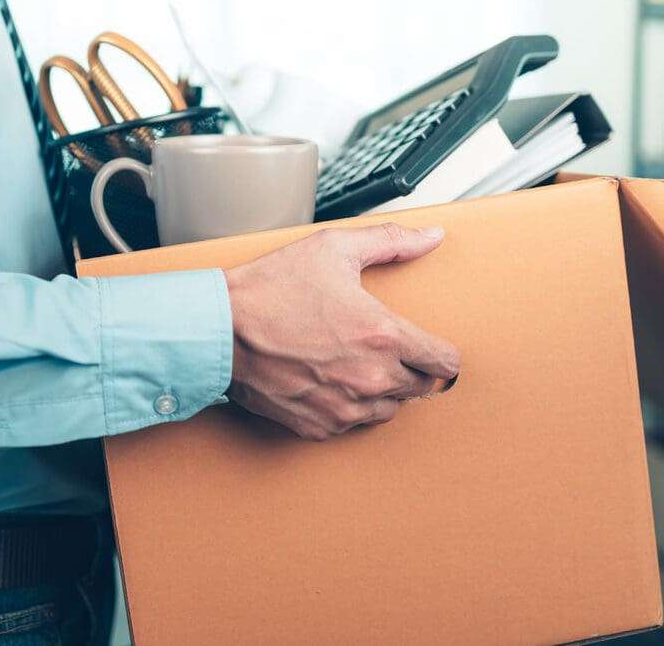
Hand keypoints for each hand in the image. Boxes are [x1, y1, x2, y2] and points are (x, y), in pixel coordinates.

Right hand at [224, 224, 459, 440]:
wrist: (218, 330)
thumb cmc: (270, 290)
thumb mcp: (333, 249)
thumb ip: (391, 242)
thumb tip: (431, 237)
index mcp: (383, 336)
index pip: (445, 364)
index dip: (443, 354)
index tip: (433, 348)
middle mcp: (371, 378)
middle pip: (423, 389)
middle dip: (412, 368)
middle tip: (386, 348)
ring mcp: (345, 408)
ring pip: (390, 410)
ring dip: (384, 390)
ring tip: (356, 362)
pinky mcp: (319, 426)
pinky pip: (353, 424)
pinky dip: (349, 406)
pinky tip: (330, 380)